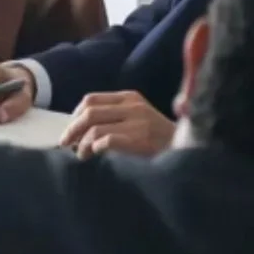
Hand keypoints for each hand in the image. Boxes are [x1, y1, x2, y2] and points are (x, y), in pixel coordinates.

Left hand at [59, 90, 174, 158]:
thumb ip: (113, 118)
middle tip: (65, 144)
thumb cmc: (158, 141)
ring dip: (82, 143)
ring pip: (94, 127)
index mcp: (130, 98)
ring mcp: (138, 122)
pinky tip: (94, 156)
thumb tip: (77, 131)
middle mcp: (133, 106)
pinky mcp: (140, 139)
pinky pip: (106, 141)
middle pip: (89, 112)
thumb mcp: (137, 120)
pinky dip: (94, 149)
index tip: (69, 130)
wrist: (188, 153)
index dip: (75, 115)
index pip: (91, 99)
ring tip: (81, 155)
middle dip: (72, 129)